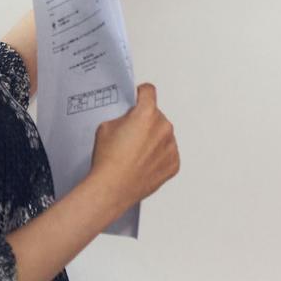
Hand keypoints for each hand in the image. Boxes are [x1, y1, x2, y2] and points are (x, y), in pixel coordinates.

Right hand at [89, 84, 178, 214]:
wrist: (111, 188)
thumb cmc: (108, 160)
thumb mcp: (106, 127)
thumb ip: (124, 117)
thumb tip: (131, 118)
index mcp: (147, 114)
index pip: (149, 92)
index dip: (141, 94)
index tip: (140, 97)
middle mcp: (164, 127)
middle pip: (157, 116)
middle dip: (146, 122)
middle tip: (131, 136)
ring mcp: (171, 146)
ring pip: (164, 135)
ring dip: (154, 140)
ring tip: (135, 154)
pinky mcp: (174, 163)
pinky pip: (168, 153)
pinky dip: (159, 156)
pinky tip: (143, 163)